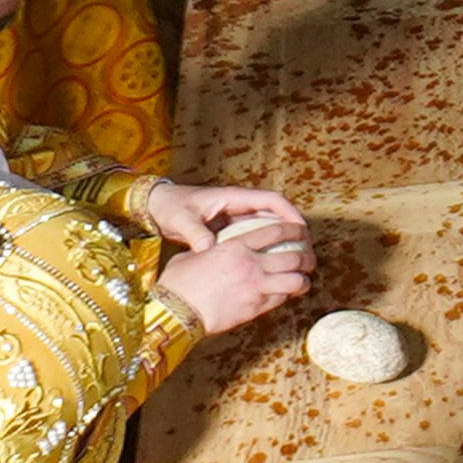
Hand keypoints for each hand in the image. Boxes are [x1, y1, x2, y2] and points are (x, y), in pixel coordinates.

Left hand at [147, 181, 308, 252]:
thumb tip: (208, 248)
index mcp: (233, 197)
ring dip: (283, 240)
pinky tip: (271, 265)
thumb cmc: (170, 207)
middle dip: (294, 230)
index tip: (302, 230)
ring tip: (295, 260)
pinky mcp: (231, 228)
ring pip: (268, 226)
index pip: (271, 200)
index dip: (290, 213)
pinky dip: (267, 247)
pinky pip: (256, 236)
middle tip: (305, 251)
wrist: (157, 206)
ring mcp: (236, 216)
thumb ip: (195, 233)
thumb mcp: (181, 220)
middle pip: (277, 213)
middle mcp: (239, 205)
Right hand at [155, 215, 312, 335]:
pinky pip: (281, 299)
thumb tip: (209, 249)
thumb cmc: (178, 283)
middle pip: (293, 256)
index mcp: (236, 246)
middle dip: (307, 257)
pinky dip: (287, 296)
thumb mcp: (193, 256)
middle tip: (309, 259)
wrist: (175, 311)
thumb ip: (209, 250)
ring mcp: (255, 286)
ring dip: (303, 280)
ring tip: (304, 280)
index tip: (301, 232)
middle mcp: (251, 264)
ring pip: (294, 280)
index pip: (275, 232)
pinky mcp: (254, 308)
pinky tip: (286, 295)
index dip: (294, 230)